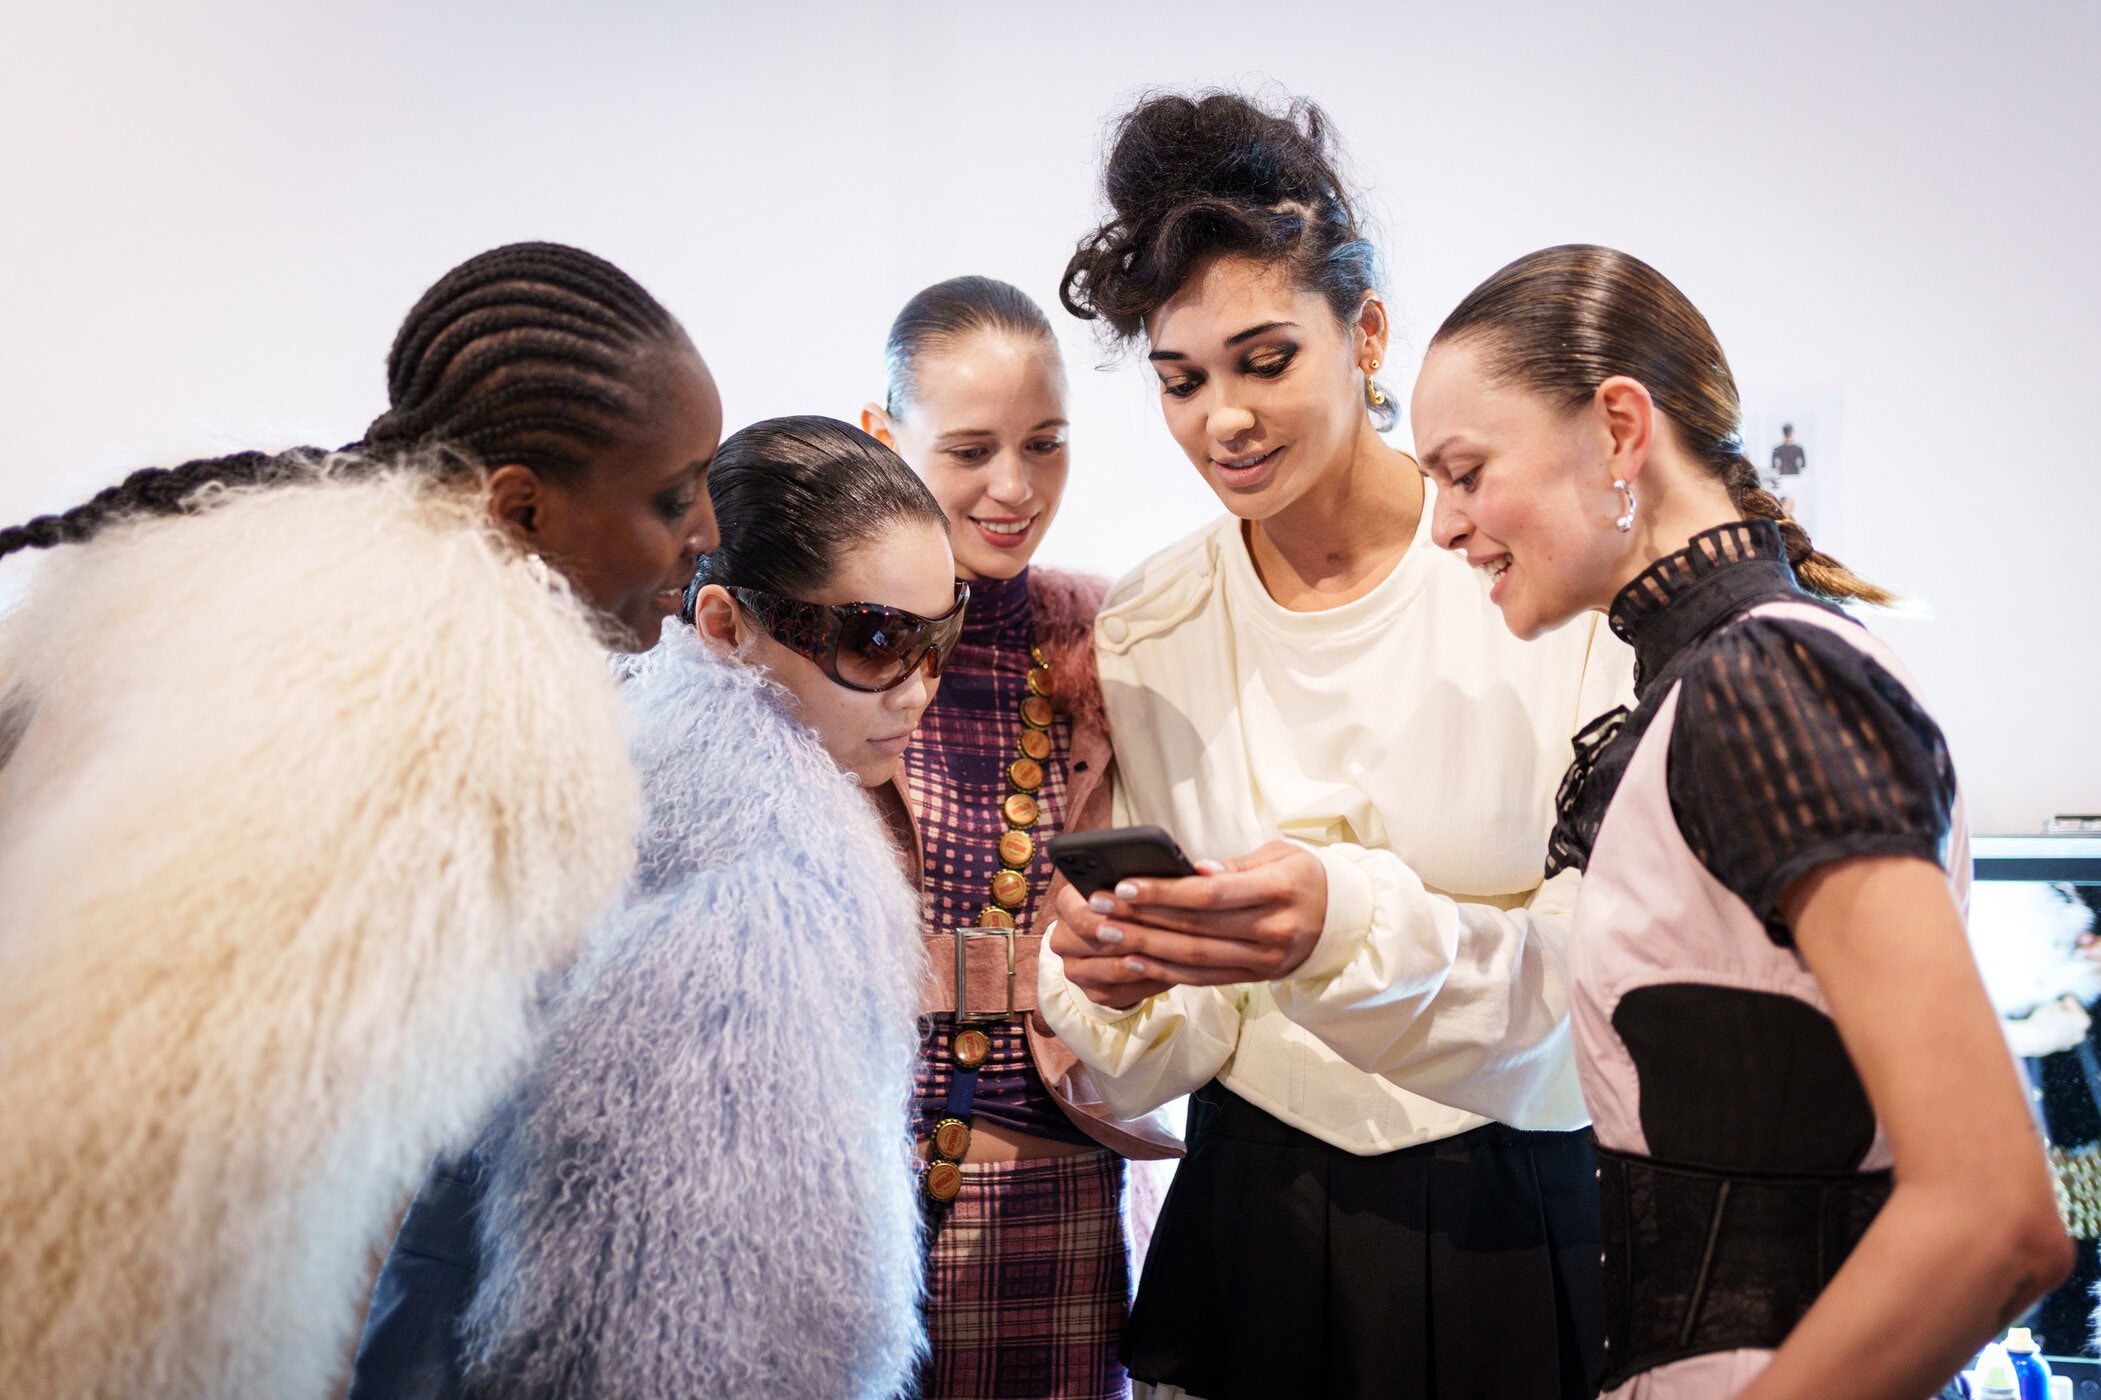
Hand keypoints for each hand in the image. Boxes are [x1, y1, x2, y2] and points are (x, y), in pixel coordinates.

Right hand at [1048, 880, 1175, 1008]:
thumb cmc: (1130, 903)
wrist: (1122, 938)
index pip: (1081, 912)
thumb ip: (1140, 882)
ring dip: (1141, 962)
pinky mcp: (1091, 992)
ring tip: (1170, 953)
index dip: (1113, 912)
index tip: (1143, 908)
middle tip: (1164, 932)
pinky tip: (1168, 972)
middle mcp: (1063, 937)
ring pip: (1109, 970)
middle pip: (1094, 941)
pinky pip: (1120, 991)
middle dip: (1131, 937)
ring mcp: (1074, 968)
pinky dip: (1146, 982)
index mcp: (1067, 903)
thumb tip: (1171, 876)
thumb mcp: (1130, 888)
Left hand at [1077, 841, 1327, 987]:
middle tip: (1099, 906)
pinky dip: (1166, 971)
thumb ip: (1236, 865)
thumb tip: (1195, 868)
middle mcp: (1273, 931)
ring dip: (1145, 947)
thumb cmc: (1303, 877)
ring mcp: (1264, 961)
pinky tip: (1134, 959)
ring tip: (1107, 932)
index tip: (1124, 883)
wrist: (1342, 920)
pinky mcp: (1255, 979)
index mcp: (1281, 890)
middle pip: (1196, 928)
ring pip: (1195, 957)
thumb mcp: (1280, 856)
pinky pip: (1203, 978)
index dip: (1165, 891)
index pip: (1212, 894)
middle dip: (1142, 917)